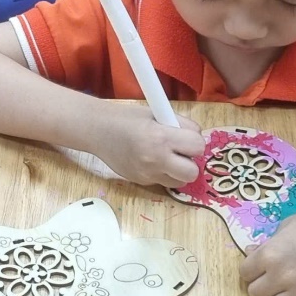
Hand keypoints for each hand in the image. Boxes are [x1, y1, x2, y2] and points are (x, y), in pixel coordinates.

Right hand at [89, 102, 204, 187]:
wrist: (98, 131)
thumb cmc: (127, 118)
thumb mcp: (156, 113)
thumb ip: (178, 124)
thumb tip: (197, 136)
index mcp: (160, 137)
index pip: (198, 146)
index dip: (194, 140)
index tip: (185, 136)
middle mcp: (156, 160)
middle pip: (193, 172)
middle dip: (190, 161)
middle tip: (180, 150)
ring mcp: (148, 175)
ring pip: (181, 182)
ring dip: (179, 170)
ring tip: (167, 157)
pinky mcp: (141, 182)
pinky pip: (164, 182)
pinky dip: (164, 173)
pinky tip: (151, 161)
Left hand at [239, 204, 295, 295]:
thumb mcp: (287, 226)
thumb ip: (267, 243)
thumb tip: (250, 253)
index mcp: (270, 254)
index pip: (244, 274)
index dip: (253, 270)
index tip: (264, 268)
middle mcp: (282, 275)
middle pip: (255, 295)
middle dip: (263, 287)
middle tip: (277, 280)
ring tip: (290, 293)